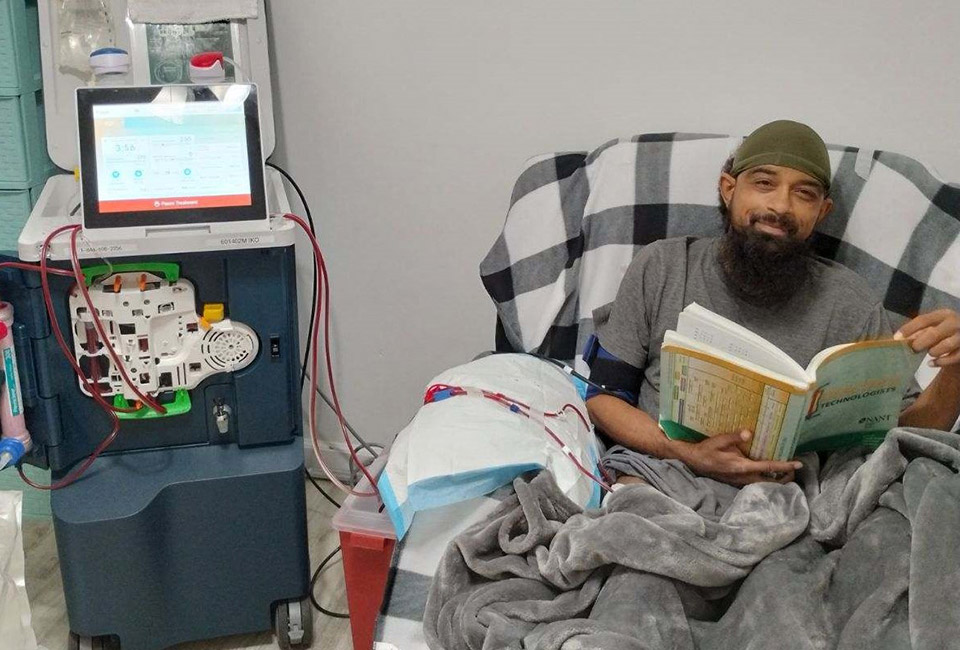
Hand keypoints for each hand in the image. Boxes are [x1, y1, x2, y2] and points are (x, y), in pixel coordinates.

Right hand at [677, 430, 801, 486]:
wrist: (694, 461)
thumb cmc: (707, 450)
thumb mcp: (719, 440)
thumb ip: (734, 437)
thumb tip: (749, 433)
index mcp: (742, 467)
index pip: (768, 467)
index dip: (784, 466)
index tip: (798, 464)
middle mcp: (743, 477)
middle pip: (770, 482)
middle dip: (784, 477)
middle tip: (794, 470)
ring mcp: (740, 481)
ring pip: (764, 484)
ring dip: (776, 480)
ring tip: (785, 472)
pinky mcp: (737, 481)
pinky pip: (756, 483)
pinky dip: (766, 479)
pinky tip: (768, 472)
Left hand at [896, 309, 959, 369]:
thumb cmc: (946, 329)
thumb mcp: (936, 325)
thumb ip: (921, 330)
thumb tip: (901, 339)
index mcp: (944, 314)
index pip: (923, 320)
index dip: (908, 329)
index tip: (896, 338)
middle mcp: (955, 323)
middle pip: (934, 334)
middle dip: (920, 343)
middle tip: (914, 348)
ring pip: (945, 346)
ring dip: (933, 351)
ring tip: (929, 352)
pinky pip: (953, 357)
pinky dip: (940, 362)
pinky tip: (931, 363)